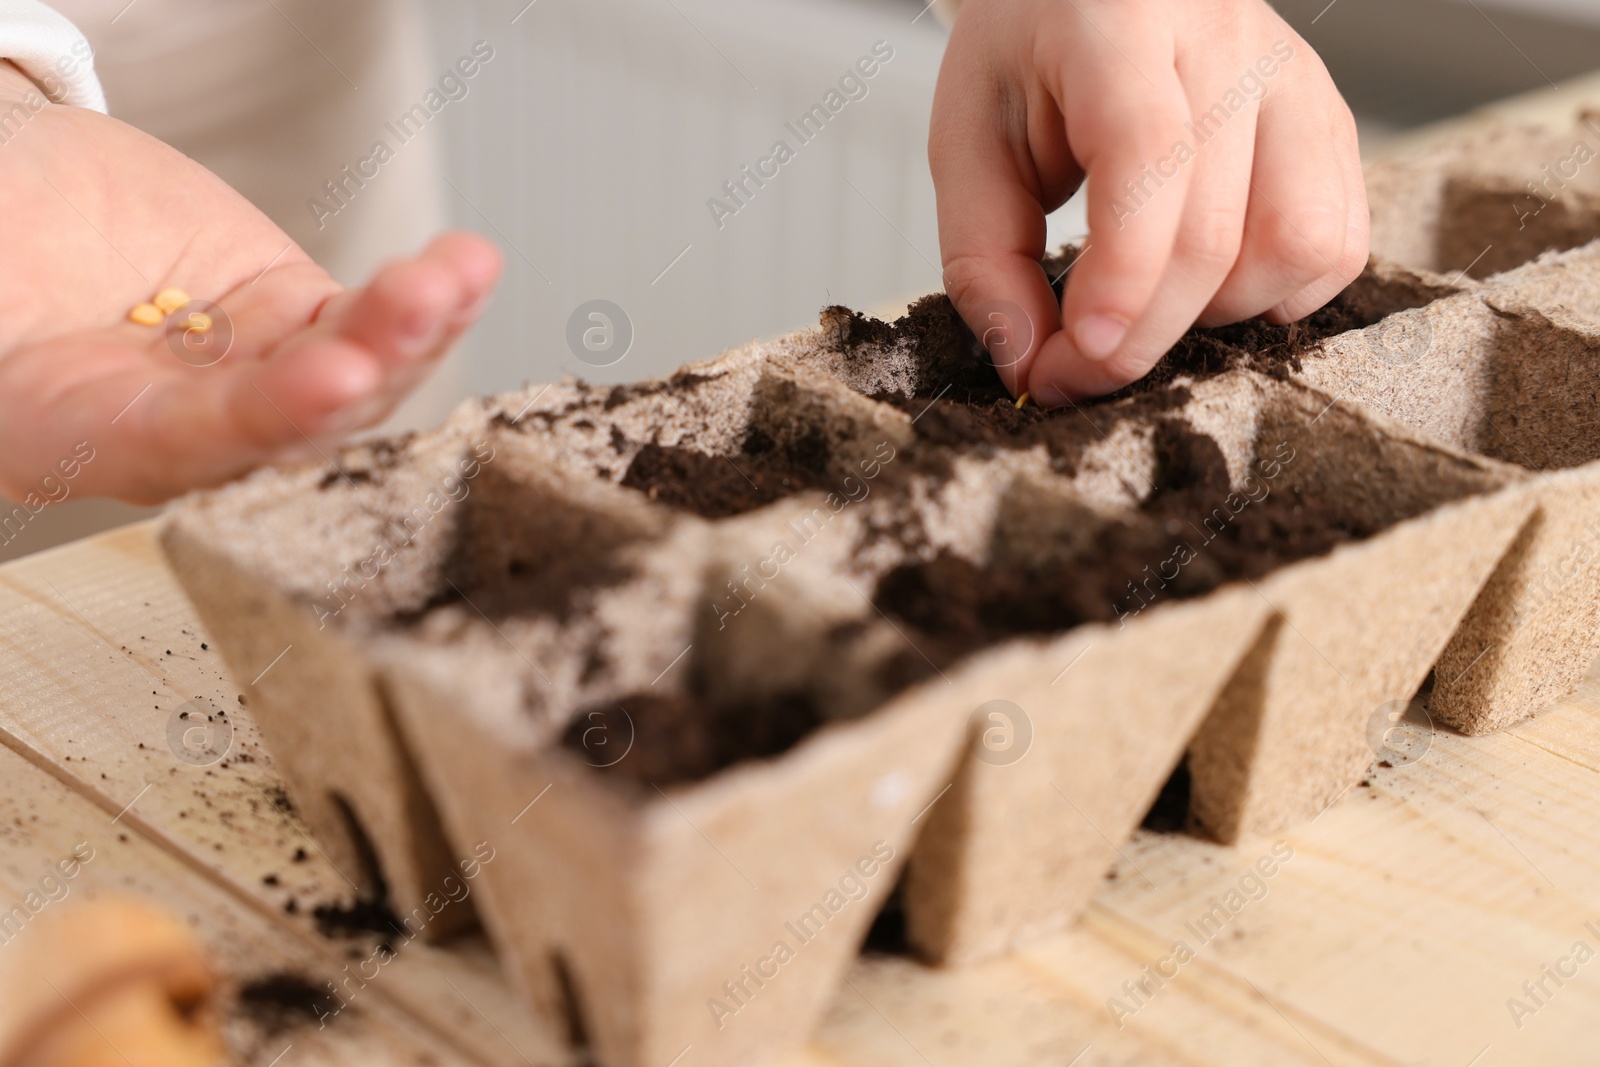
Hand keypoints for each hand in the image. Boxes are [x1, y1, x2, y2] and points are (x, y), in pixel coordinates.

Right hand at [0, 62, 501, 503]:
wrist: (20, 198)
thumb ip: (17, 313)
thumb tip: (27, 301)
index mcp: (80, 436)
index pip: (188, 442)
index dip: (265, 417)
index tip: (329, 382)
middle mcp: (183, 428)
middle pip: (294, 421)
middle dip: (363, 370)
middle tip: (413, 314)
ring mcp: (250, 375)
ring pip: (349, 374)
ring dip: (409, 330)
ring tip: (451, 277)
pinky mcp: (295, 321)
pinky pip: (368, 321)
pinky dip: (422, 299)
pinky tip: (466, 268)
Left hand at [929, 0, 1366, 401]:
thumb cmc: (1027, 60)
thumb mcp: (966, 143)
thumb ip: (983, 260)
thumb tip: (1030, 367)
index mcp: (1119, 24)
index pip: (1147, 159)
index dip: (1122, 279)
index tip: (1078, 357)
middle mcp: (1226, 40)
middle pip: (1216, 231)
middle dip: (1143, 334)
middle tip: (1077, 371)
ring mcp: (1295, 78)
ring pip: (1300, 242)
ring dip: (1219, 314)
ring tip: (1152, 303)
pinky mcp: (1330, 119)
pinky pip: (1340, 242)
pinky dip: (1279, 296)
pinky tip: (1212, 286)